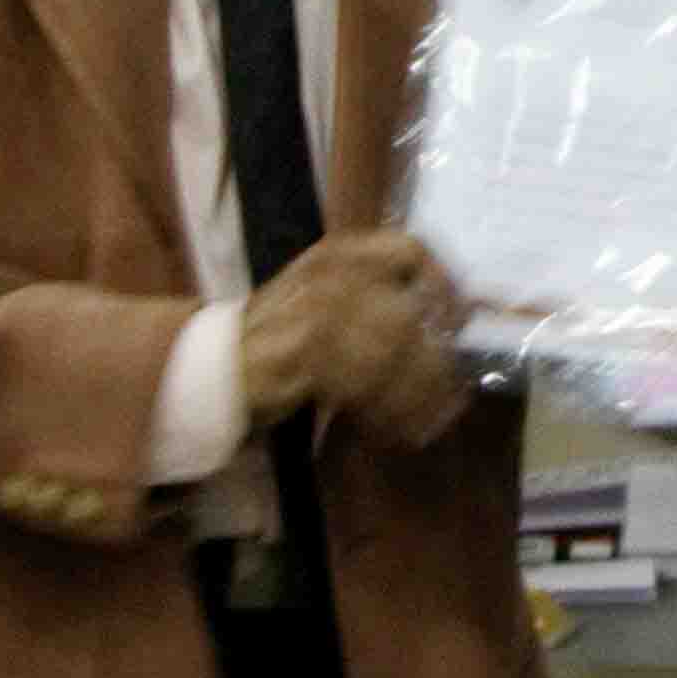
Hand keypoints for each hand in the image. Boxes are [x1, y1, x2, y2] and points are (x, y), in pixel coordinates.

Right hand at [248, 229, 477, 451]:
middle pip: (408, 313)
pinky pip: (366, 383)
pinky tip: (398, 428)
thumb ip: (382, 298)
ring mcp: (317, 309)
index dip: (444, 284)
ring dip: (418, 393)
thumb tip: (457, 319)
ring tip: (432, 420)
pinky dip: (388, 410)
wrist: (216, 367)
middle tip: (454, 393)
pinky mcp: (305, 352)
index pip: (410, 249)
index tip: (459, 322)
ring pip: (392, 353)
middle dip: (436, 359)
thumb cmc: (283, 335)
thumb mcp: (330, 297)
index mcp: (340, 253)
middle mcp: (332, 273)